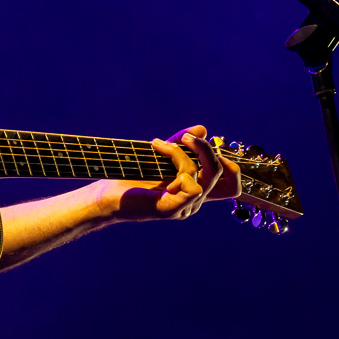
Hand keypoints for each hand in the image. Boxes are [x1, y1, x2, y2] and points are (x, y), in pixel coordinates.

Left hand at [105, 124, 240, 221]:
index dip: (232, 168)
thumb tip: (203, 129)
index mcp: (193, 190)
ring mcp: (185, 206)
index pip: (230, 187)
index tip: (211, 146)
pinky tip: (158, 161)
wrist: (105, 195)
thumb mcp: (160, 155)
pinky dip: (178, 165)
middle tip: (186, 137)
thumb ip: (181, 144)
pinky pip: (192, 185)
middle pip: (225, 175)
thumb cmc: (131, 176)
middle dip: (208, 149)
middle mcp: (193, 200)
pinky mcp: (172, 210)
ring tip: (159, 144)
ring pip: (205, 175)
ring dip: (183, 153)